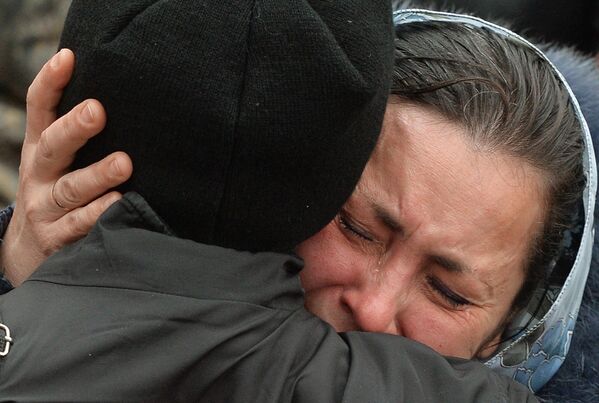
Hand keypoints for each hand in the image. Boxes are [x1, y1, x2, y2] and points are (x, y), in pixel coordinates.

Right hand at [1, 49, 132, 285]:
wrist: (24, 253)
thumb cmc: (56, 193)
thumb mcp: (57, 162)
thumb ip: (77, 134)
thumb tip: (119, 93)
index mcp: (39, 149)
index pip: (39, 109)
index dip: (50, 82)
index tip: (68, 57)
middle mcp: (38, 175)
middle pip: (52, 147)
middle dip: (73, 128)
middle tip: (97, 110)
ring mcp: (45, 208)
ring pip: (70, 189)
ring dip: (96, 175)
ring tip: (123, 164)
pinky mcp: (57, 239)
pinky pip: (79, 225)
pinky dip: (99, 214)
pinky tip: (119, 204)